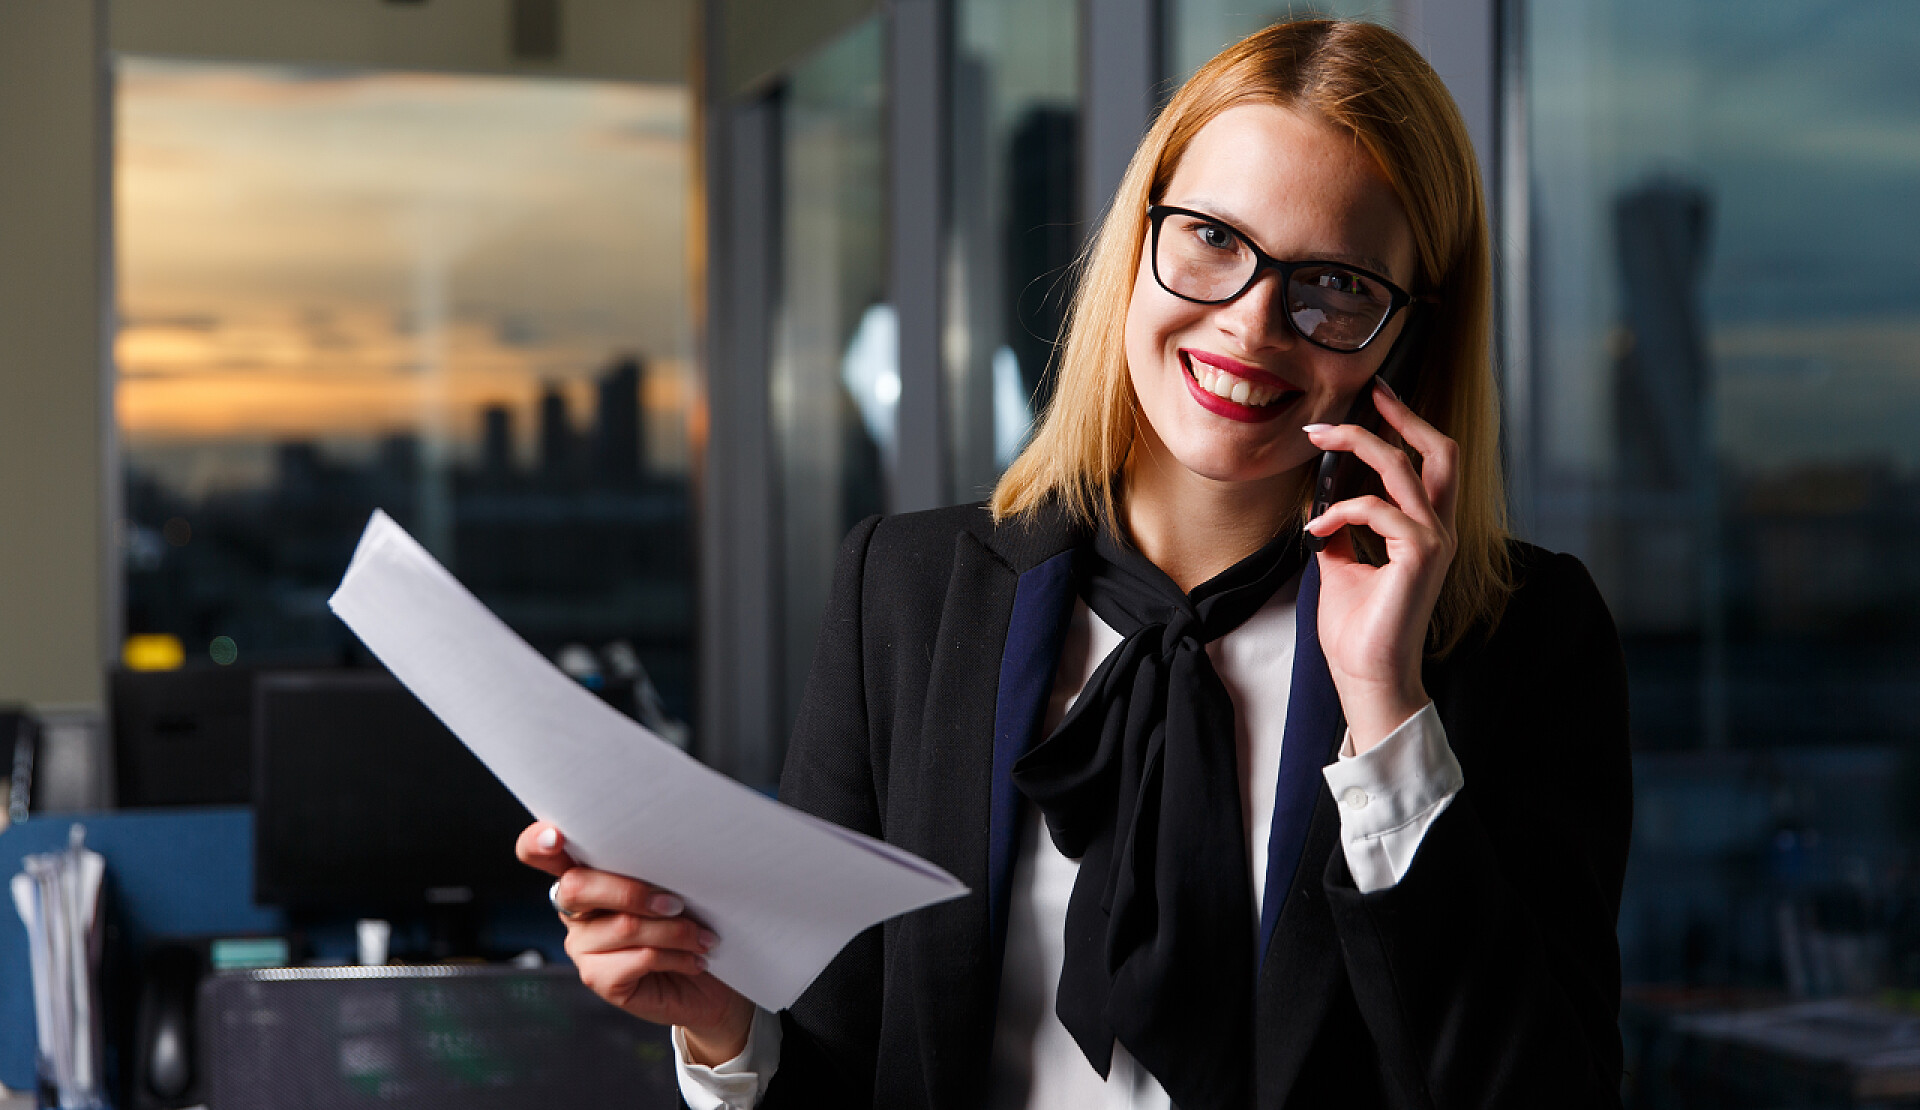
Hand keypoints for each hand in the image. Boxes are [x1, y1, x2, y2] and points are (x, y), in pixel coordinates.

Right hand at [516, 821, 753, 1062]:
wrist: (706, 981)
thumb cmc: (689, 923)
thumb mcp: (672, 885)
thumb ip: (652, 867)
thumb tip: (664, 852)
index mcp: (584, 874)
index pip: (539, 852)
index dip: (537, 842)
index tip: (555, 836)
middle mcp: (574, 910)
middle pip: (577, 887)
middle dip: (633, 891)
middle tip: (677, 903)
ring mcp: (581, 947)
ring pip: (623, 925)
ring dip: (675, 930)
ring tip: (702, 936)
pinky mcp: (599, 979)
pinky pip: (638, 958)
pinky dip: (676, 956)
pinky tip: (695, 959)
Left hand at [1302, 381, 1457, 752]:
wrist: (1367, 677)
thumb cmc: (1358, 630)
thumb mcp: (1341, 567)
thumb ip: (1341, 532)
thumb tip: (1322, 504)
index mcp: (1425, 531)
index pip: (1428, 464)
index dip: (1404, 425)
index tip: (1373, 397)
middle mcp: (1438, 530)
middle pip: (1437, 450)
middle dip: (1400, 415)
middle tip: (1365, 392)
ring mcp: (1434, 541)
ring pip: (1403, 468)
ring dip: (1356, 446)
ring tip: (1317, 440)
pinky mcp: (1421, 556)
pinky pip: (1379, 510)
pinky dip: (1341, 511)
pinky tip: (1315, 529)